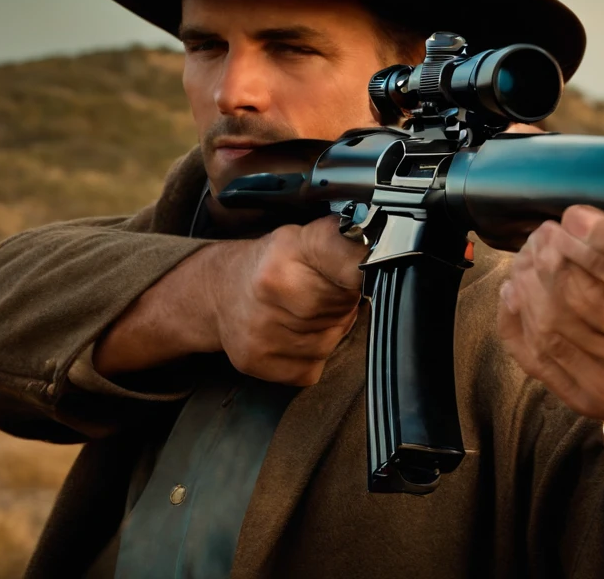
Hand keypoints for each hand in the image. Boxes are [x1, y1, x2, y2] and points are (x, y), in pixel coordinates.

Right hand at [216, 215, 367, 385]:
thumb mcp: (303, 237)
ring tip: (302, 312)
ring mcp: (265, 330)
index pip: (350, 260)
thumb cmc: (269, 264)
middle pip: (345, 307)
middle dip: (343, 301)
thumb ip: (343, 242)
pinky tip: (291, 336)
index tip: (366, 267)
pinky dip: (310, 354)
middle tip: (323, 290)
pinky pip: (313, 366)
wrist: (217, 292)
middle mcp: (274, 288)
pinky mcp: (261, 363)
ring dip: (327, 329)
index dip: (363, 267)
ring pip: (332, 341)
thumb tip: (386, 248)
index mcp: (289, 250)